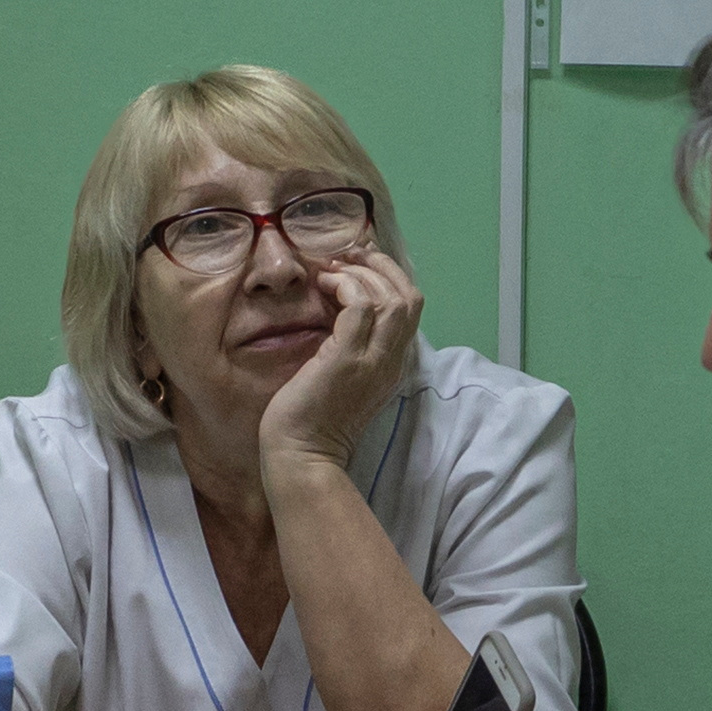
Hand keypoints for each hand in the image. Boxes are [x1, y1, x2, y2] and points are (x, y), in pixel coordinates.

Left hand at [253, 239, 426, 480]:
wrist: (301, 454)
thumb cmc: (311, 417)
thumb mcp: (342, 373)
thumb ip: (350, 342)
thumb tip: (337, 300)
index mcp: (392, 364)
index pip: (410, 308)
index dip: (389, 278)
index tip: (357, 265)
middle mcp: (391, 361)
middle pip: (411, 296)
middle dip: (382, 267)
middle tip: (349, 256)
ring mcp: (373, 360)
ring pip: (391, 296)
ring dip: (361, 273)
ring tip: (332, 271)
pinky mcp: (348, 358)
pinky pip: (361, 305)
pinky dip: (345, 286)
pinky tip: (323, 287)